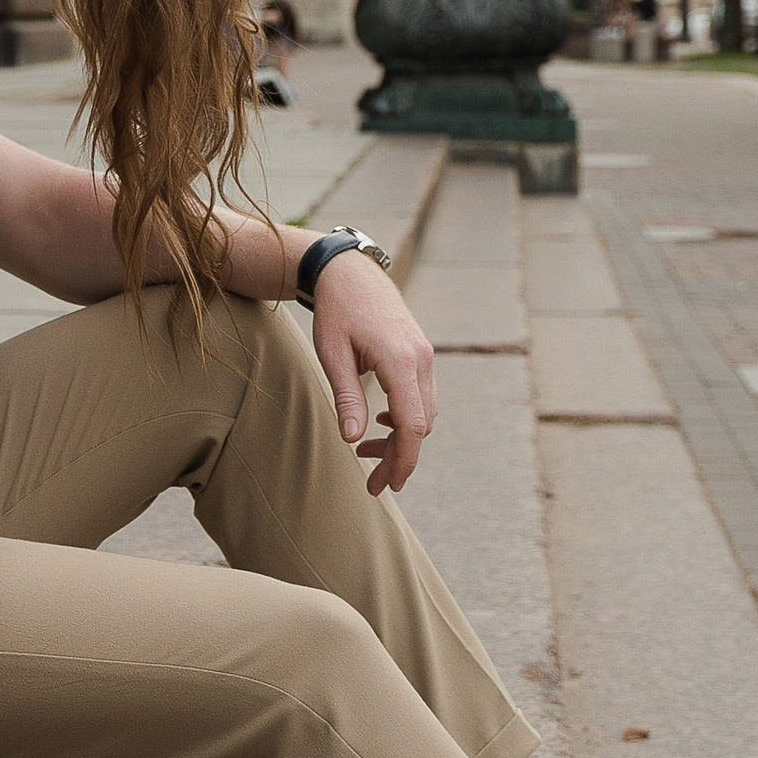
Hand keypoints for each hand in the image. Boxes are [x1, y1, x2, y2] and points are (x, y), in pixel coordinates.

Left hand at [310, 255, 436, 495]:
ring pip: (424, 413)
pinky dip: (406, 417)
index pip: (413, 425)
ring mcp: (425, 356)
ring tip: (367, 452)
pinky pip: (422, 397)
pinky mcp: (422, 354)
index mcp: (400, 360)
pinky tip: (381, 422)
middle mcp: (421, 360)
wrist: (349, 272)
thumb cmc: (336, 311)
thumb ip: (347, 397)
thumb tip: (352, 440)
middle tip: (373, 481)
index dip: (403, 460)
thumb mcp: (332, 354)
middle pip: (422, 425)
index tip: (387, 485)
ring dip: (402, 438)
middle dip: (400, 457)